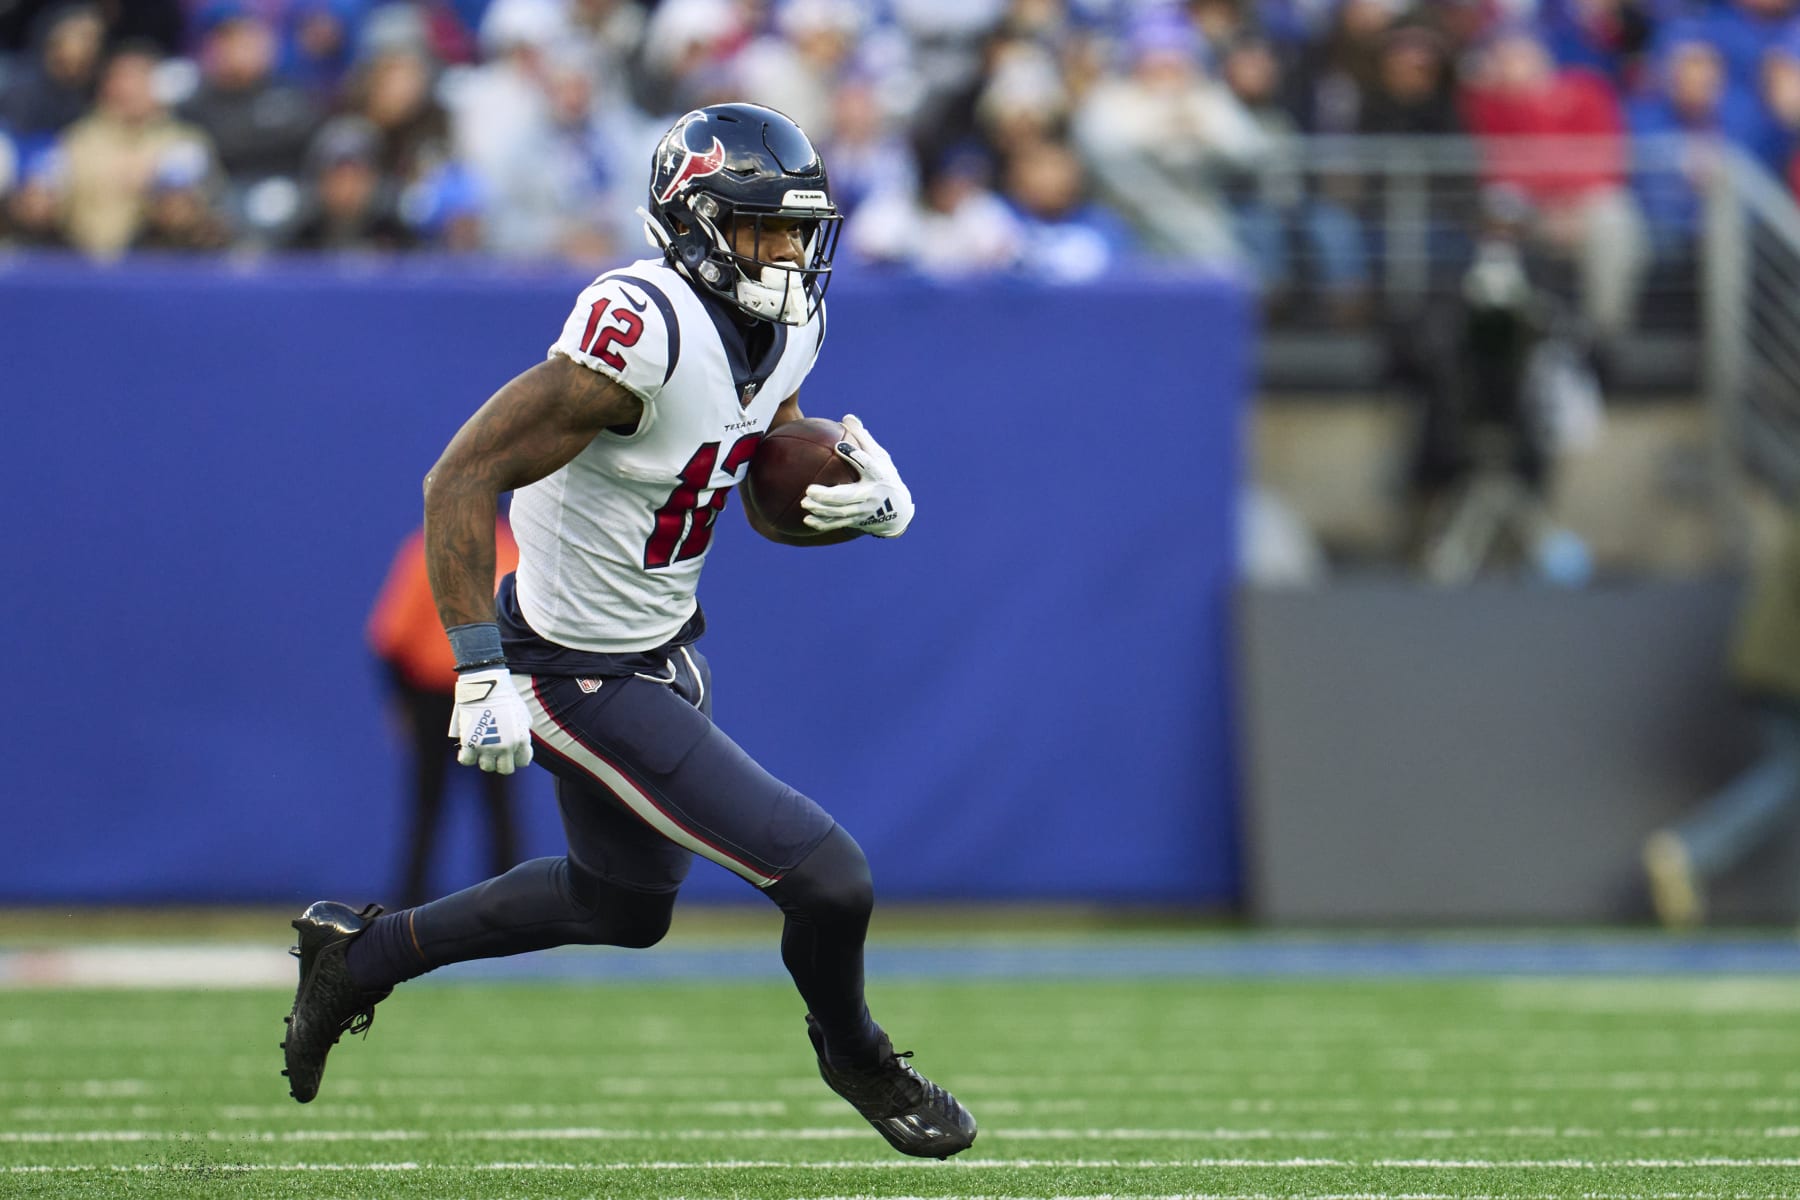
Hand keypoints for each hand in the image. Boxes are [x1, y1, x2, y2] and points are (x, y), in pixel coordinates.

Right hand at [447, 667, 533, 773]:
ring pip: (487, 767)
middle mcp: (507, 747)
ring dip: (484, 759)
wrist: (487, 685)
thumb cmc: (505, 696)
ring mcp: (488, 747)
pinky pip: (467, 761)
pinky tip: (466, 751)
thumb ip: (522, 732)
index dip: (518, 757)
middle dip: (501, 762)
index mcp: (522, 739)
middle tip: (496, 754)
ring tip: (481, 749)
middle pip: (505, 769)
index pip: (523, 761)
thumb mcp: (522, 714)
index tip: (512, 751)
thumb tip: (519, 744)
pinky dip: (466, 757)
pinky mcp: (470, 743)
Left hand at [800, 414, 913, 536]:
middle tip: (809, 489)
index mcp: (878, 475)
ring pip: (841, 513)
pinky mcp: (858, 522)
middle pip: (848, 496)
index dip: (854, 455)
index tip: (839, 445)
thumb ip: (863, 438)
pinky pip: (838, 524)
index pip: (868, 465)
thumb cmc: (886, 475)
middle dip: (829, 495)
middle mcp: (872, 495)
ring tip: (804, 502)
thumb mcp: (880, 456)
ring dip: (822, 509)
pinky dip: (823, 524)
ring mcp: (864, 511)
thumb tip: (846, 417)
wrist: (899, 510)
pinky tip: (807, 520)